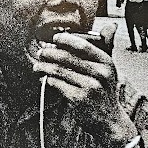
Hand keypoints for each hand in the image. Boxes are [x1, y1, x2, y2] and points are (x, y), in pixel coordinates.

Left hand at [32, 23, 131, 140]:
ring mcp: (90, 87)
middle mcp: (100, 74)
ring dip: (44, 66)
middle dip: (50, 53)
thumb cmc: (105, 92)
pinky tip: (44, 78)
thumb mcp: (109, 70)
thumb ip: (107, 49)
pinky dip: (48, 79)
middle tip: (41, 52)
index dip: (66, 40)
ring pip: (59, 70)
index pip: (83, 45)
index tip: (55, 38)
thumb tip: (111, 25)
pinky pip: (57, 84)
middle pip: (67, 57)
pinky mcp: (79, 99)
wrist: (110, 121)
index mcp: (107, 63)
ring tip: (37, 66)